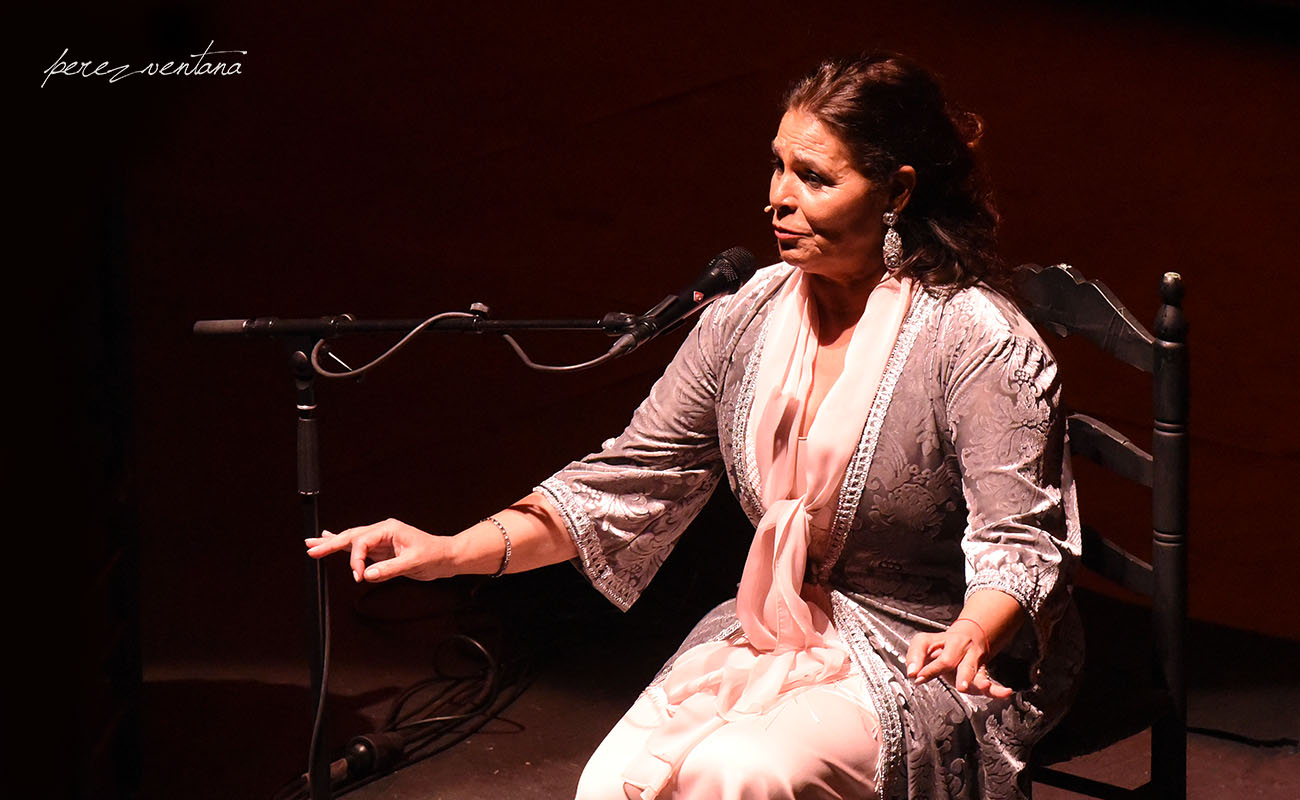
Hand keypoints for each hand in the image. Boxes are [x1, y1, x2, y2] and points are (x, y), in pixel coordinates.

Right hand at [305, 518, 453, 582]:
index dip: (356, 560)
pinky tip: (331, 539)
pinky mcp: (381, 550)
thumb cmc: (434, 555)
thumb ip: (389, 569)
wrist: (445, 557)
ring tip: (313, 544)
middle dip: (330, 543)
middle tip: (311, 549)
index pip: (362, 542)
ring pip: (351, 540)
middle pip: (351, 536)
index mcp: (388, 529)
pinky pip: (359, 547)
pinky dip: (344, 546)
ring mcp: (381, 540)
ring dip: (332, 542)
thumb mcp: (413, 563)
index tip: (358, 576)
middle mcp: (382, 531)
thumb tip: (368, 574)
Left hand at [904, 619, 1012, 697]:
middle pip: (949, 657)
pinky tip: (1005, 692)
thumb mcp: (925, 644)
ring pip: (971, 668)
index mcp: (939, 640)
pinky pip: (989, 681)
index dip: (919, 661)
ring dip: (971, 678)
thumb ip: (914, 657)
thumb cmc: (943, 645)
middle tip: (953, 684)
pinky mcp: (980, 672)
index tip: (915, 676)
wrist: (971, 635)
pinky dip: (997, 689)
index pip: (925, 646)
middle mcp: (956, 646)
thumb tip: (911, 673)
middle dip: (945, 669)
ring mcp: (970, 658)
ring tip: (981, 686)